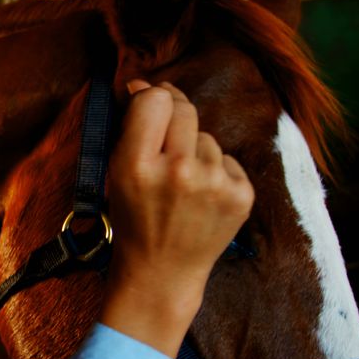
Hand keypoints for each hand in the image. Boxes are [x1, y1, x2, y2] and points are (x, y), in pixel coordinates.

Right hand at [100, 80, 253, 357]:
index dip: (151, 96)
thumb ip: (130, 129)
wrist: (162, 272)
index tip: (148, 102)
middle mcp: (178, 171)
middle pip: (185, 109)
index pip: (155, 100)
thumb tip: (145, 86)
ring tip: (182, 185)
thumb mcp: (116, 174)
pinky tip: (201, 196)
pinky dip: (215, 171)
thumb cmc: (134, 219)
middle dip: (175, 117)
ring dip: (195, 151)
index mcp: (137, 165)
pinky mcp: (241, 195)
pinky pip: (227, 159)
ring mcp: (214, 184)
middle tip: (166, 140)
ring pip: (207, 137)